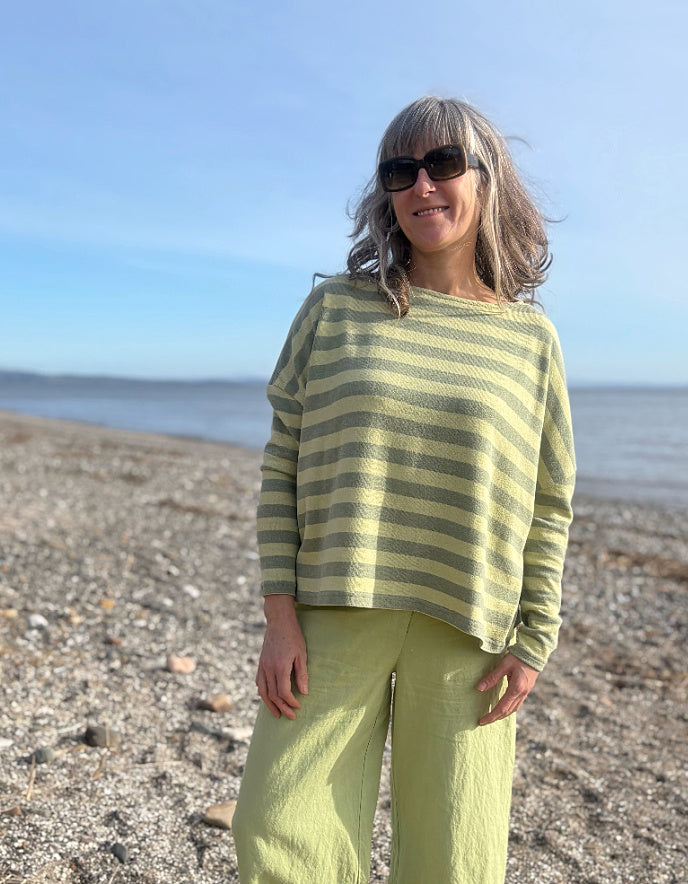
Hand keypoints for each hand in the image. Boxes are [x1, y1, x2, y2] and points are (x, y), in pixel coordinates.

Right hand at [256, 595, 307, 719]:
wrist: (278, 621)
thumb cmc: (293, 636)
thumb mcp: (302, 654)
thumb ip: (302, 674)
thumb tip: (304, 692)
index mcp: (280, 667)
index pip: (284, 692)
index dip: (291, 702)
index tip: (299, 706)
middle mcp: (268, 668)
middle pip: (273, 695)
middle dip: (282, 708)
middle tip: (291, 716)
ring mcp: (262, 666)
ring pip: (262, 691)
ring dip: (270, 705)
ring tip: (277, 714)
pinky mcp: (260, 663)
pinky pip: (259, 682)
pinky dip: (263, 693)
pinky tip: (268, 698)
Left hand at [476, 652, 538, 725]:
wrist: (534, 652)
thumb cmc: (518, 657)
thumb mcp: (503, 665)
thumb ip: (492, 677)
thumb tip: (479, 688)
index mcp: (516, 688)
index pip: (502, 708)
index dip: (491, 716)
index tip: (482, 721)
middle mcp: (522, 693)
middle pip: (508, 711)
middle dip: (495, 718)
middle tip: (484, 721)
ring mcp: (526, 692)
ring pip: (513, 709)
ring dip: (503, 714)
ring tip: (492, 716)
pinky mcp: (527, 689)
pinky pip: (517, 703)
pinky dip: (509, 708)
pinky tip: (503, 707)